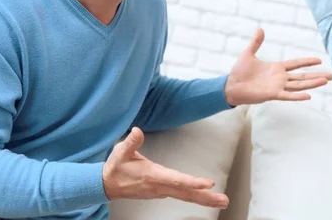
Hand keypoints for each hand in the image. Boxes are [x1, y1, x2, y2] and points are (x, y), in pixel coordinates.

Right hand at [103, 127, 228, 208]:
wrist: (107, 184)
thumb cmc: (116, 166)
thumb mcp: (120, 152)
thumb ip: (131, 142)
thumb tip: (137, 130)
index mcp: (153, 176)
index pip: (176, 180)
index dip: (193, 182)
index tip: (209, 184)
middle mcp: (159, 186)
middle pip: (186, 193)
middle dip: (206, 197)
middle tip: (224, 201)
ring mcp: (161, 191)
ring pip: (185, 196)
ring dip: (204, 199)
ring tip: (222, 201)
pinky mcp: (162, 191)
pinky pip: (182, 195)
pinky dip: (195, 197)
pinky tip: (206, 197)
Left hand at [224, 28, 331, 105]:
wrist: (230, 85)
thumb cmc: (239, 72)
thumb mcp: (248, 53)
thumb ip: (256, 42)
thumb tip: (260, 29)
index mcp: (276, 68)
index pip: (296, 64)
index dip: (307, 62)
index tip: (319, 60)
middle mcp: (280, 78)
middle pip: (302, 77)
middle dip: (316, 76)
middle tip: (331, 76)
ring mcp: (277, 87)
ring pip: (299, 85)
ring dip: (312, 83)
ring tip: (325, 81)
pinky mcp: (272, 94)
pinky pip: (287, 95)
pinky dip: (298, 96)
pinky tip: (309, 95)